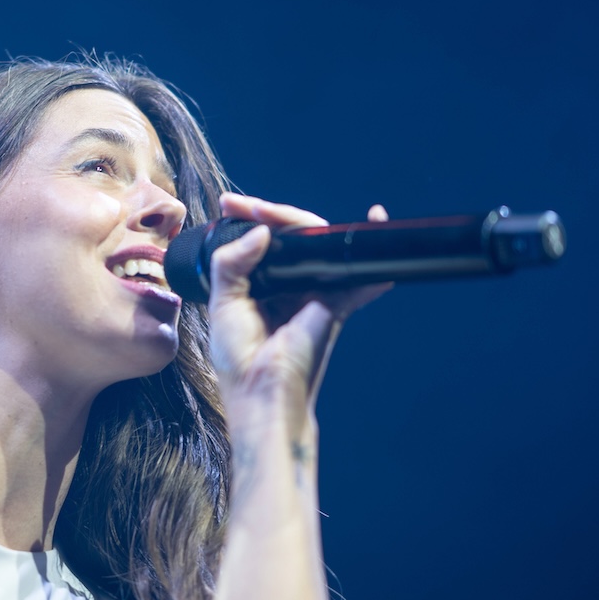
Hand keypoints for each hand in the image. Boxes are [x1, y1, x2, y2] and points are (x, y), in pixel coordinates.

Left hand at [207, 194, 389, 408]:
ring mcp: (313, 294)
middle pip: (292, 238)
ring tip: (273, 212)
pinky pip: (355, 278)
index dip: (249, 219)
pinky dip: (368, 260)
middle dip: (273, 214)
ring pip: (318, 246)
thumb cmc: (241, 361)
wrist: (263, 396)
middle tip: (250, 206)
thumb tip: (261, 232)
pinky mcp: (334, 305)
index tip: (229, 203)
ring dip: (304, 223)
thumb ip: (231, 264)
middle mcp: (288, 286)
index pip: (261, 242)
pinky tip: (375, 225)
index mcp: (259, 286)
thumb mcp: (222, 305)